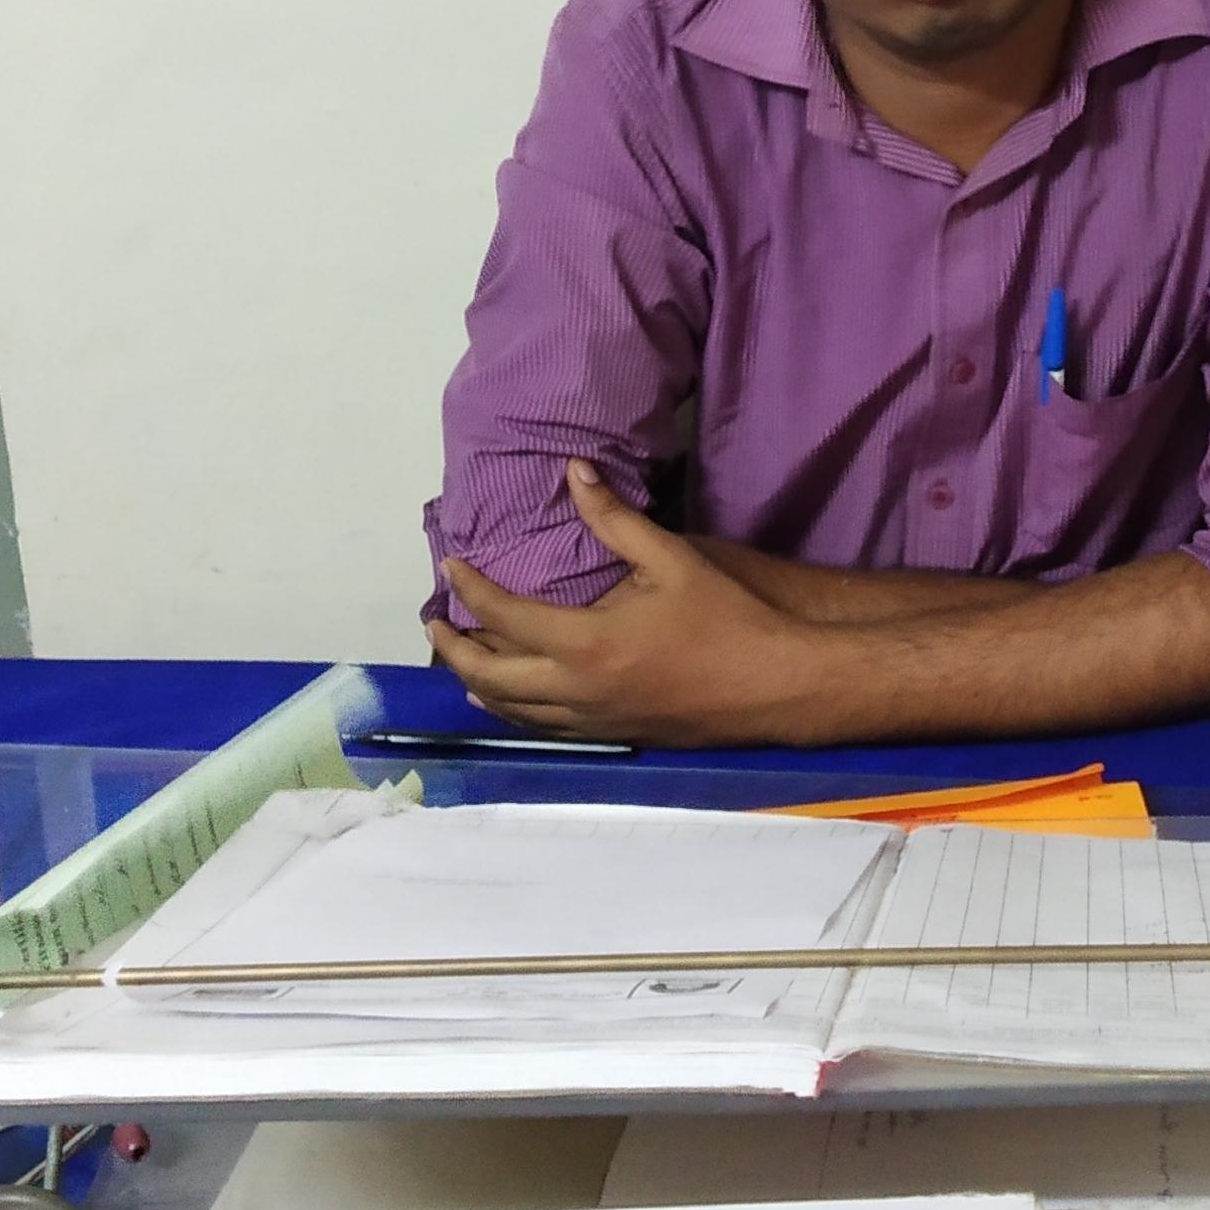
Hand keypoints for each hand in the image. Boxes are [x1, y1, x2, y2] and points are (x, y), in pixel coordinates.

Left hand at [428, 463, 823, 743]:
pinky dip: (512, 709)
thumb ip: (615, 519)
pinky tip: (510, 698)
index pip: (503, 616)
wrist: (774, 686)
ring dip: (478, 681)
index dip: (469, 590)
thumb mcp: (671, 559)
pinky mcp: (610, 736)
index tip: (448, 566)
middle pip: (491, 676)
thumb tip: (573, 473)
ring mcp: (591, 721)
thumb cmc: (725, 618)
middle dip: (454, 647)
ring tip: (461, 657)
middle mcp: (576, 690)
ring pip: (512, 710)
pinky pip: (542, 728)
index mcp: (585, 643)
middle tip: (435, 620)